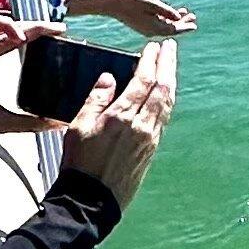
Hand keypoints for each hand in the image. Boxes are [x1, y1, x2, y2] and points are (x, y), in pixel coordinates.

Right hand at [60, 39, 176, 211]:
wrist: (92, 200)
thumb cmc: (80, 165)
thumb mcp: (78, 127)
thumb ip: (95, 100)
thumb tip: (108, 79)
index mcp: (122, 116)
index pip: (143, 81)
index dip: (150, 61)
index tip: (152, 48)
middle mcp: (142, 126)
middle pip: (162, 88)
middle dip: (167, 65)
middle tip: (169, 49)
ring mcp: (150, 138)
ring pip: (167, 103)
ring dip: (170, 82)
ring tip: (169, 68)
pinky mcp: (151, 150)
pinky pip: (164, 118)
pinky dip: (166, 101)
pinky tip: (163, 96)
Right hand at [65, 0, 198, 37]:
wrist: (111, 4)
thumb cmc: (130, 1)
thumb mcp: (150, 3)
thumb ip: (165, 10)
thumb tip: (177, 16)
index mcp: (154, 28)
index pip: (174, 30)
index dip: (185, 27)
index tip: (195, 25)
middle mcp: (151, 31)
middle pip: (171, 29)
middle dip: (182, 23)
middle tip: (193, 16)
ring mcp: (146, 29)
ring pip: (165, 26)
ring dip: (175, 20)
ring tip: (185, 13)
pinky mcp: (142, 25)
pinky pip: (159, 24)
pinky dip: (167, 19)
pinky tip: (171, 13)